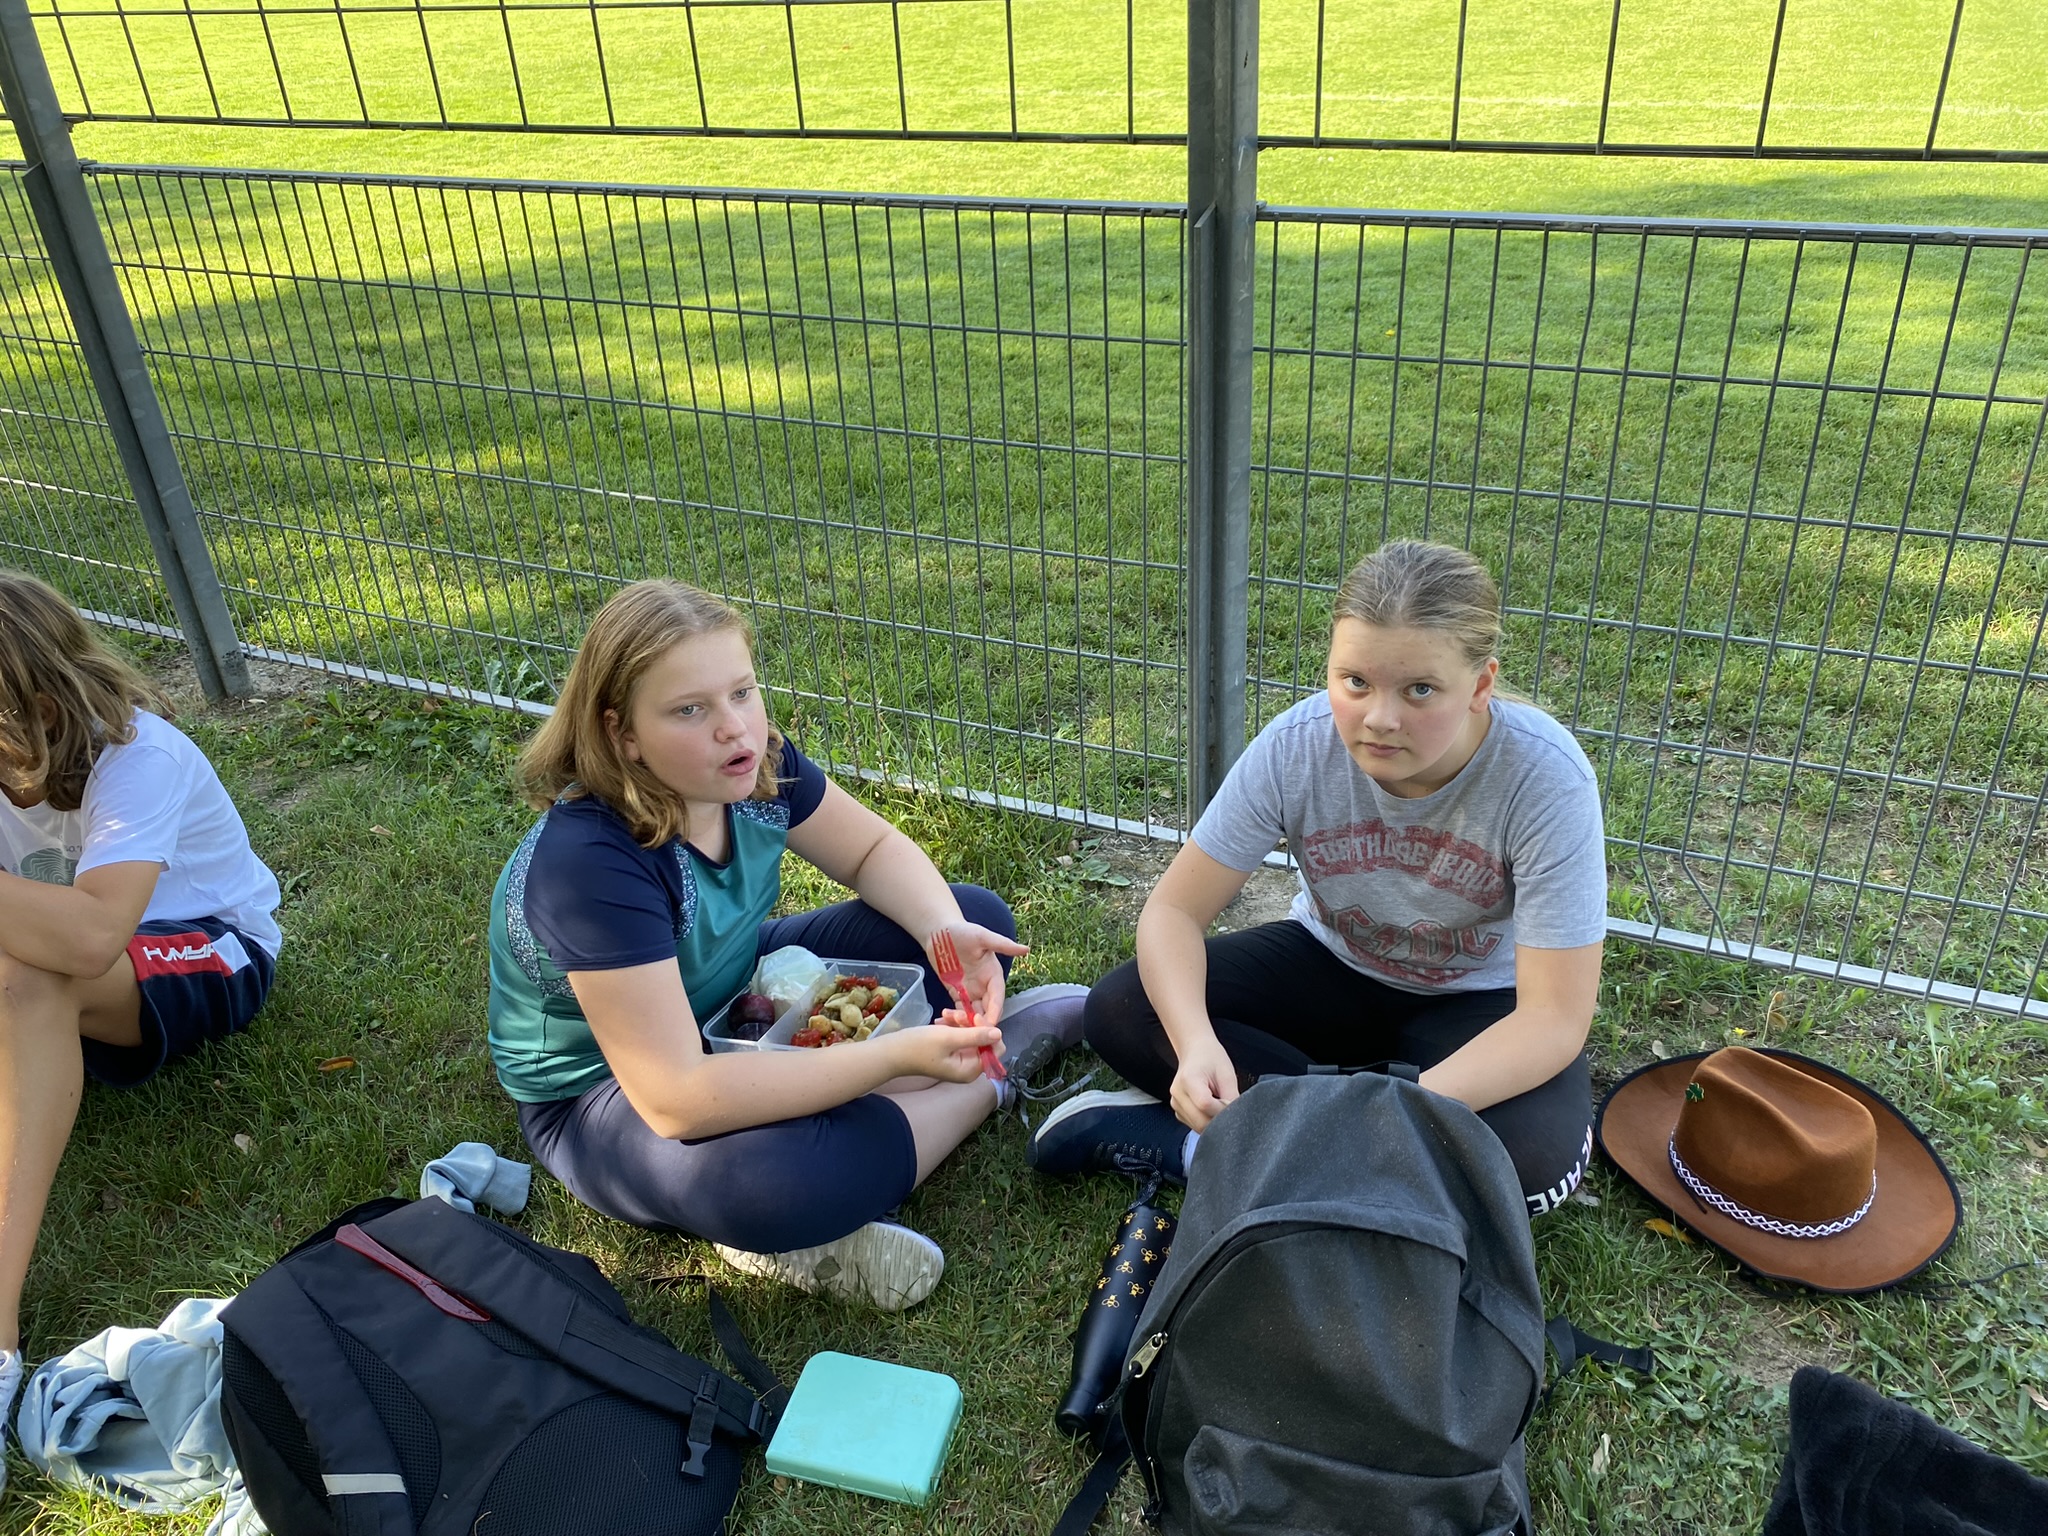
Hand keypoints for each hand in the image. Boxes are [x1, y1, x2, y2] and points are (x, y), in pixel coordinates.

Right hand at [880, 1019, 1004, 1083]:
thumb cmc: (919, 1046)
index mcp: (970, 1070)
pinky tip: (941, 1018)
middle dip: (971, 1024)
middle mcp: (968, 1068)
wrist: (892, 1052)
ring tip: (945, 1014)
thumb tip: (999, 1033)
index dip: (987, 1031)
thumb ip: (975, 1036)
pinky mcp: (950, 1052)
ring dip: (960, 1022)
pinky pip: (959, 1036)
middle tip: (955, 1014)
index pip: (995, 1049)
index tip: (973, 1017)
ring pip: (971, 1034)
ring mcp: (959, 1060)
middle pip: (983, 1040)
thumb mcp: (949, 1038)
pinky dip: (953, 1025)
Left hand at [925, 921, 1028, 1024]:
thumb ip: (1003, 945)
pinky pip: (959, 1010)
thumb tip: (1026, 950)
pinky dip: (956, 1018)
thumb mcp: (982, 937)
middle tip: (972, 1031)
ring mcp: (970, 990)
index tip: (990, 1023)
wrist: (939, 930)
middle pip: (987, 1010)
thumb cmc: (962, 931)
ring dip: (968, 1022)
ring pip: (974, 1013)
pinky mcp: (956, 992)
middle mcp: (984, 985)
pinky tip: (947, 1021)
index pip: (997, 997)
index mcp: (993, 975)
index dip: (994, 1011)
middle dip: (982, 1022)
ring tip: (956, 1024)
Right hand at [1168, 1032, 1238, 1132]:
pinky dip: (1206, 1120)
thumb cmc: (1210, 1057)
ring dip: (1213, 1121)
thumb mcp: (1227, 1074)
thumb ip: (1232, 1098)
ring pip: (1198, 1127)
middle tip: (1227, 1105)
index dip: (1222, 1109)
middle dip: (1219, 1119)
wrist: (1195, 1050)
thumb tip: (1237, 1118)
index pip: (1206, 1106)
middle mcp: (1177, 1094)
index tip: (1230, 1101)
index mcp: (1188, 1080)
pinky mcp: (1178, 1111)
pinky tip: (1210, 1106)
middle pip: (1200, 1121)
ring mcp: (1175, 1104)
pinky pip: (1195, 1124)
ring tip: (1218, 1102)